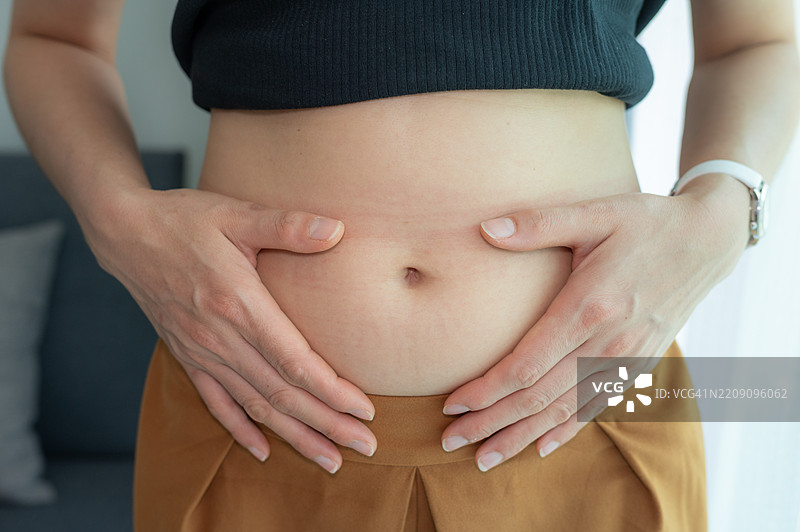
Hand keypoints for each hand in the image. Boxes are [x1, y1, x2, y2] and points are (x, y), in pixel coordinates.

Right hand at [85, 187, 376, 473]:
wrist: (125, 232)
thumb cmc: (185, 220)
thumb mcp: (237, 214)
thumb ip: (287, 226)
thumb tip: (337, 229)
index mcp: (239, 304)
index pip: (295, 363)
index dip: (332, 391)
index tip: (364, 410)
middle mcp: (220, 337)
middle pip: (282, 394)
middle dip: (327, 424)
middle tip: (365, 446)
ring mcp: (201, 351)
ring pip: (255, 406)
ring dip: (294, 435)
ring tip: (329, 459)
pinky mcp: (187, 355)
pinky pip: (215, 402)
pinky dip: (240, 429)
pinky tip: (261, 451)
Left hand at [442, 181, 748, 470]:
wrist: (708, 239)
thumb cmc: (646, 222)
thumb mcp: (594, 213)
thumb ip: (537, 224)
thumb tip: (484, 228)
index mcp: (587, 306)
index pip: (525, 366)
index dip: (485, 391)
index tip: (452, 405)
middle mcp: (607, 342)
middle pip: (538, 397)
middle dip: (491, 422)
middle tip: (451, 441)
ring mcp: (626, 357)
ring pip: (565, 411)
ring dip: (522, 436)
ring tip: (485, 457)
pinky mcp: (640, 362)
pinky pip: (598, 406)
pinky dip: (568, 431)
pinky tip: (542, 447)